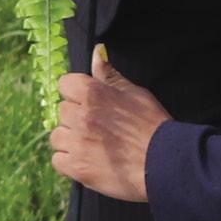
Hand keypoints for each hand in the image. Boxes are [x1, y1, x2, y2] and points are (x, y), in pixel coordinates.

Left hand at [49, 48, 171, 202]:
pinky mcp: (77, 168)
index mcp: (93, 94)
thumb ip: (109, 75)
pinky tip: (86, 159)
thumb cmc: (152, 125)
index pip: (65, 84)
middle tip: (96, 125)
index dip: (76, 92)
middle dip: (75, 116)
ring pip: (56, 136)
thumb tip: (96, 52)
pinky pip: (57, 160)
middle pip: (62, 110)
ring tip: (90, 144)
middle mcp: (81, 116)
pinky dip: (68, 161)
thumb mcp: (135, 93)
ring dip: (70, 139)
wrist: (164, 162)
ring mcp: (77, 143)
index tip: (87, 101)